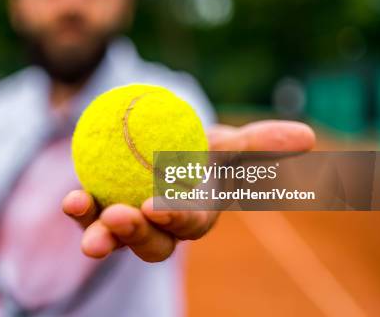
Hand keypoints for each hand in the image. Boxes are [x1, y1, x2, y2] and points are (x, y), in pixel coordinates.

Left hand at [62, 120, 315, 261]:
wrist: (161, 144)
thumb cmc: (201, 149)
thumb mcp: (227, 142)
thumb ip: (260, 143)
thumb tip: (308, 136)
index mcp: (195, 217)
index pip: (190, 224)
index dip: (176, 218)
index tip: (158, 206)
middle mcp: (161, 230)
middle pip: (152, 243)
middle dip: (135, 235)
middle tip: (118, 217)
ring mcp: (128, 224)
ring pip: (115, 236)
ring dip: (99, 231)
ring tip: (80, 210)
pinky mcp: (100, 213)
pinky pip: (88, 214)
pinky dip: (79, 209)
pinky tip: (70, 200)